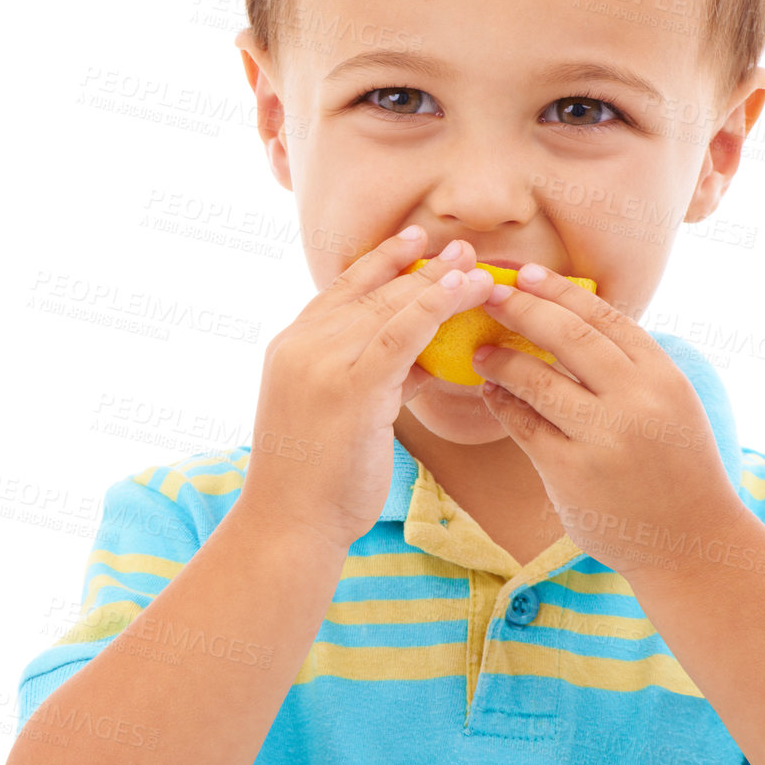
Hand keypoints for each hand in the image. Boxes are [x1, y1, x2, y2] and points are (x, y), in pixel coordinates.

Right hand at [245, 230, 493, 549]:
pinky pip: (399, 333)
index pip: (342, 289)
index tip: (415, 239)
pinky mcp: (350, 387)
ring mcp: (322, 361)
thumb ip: (376, 378)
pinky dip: (432, 306)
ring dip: (438, 282)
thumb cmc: (316, 480)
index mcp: (292, 346)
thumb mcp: (341, 414)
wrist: (288, 524)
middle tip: (463, 247)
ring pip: (390, 307)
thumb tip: (423, 358)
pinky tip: (460, 291)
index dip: (382, 260)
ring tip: (477, 265)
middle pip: (373, 292)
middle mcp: (302, 343)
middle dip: (422, 267)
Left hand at [469, 265, 742, 579]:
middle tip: (487, 294)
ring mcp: (603, 438)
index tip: (525, 275)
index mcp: (663, 376)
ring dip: (502, 359)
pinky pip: (524, 426)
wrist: (691, 542)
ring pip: (537, 381)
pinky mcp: (571, 473)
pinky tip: (492, 393)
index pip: (604, 317)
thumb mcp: (672, 405)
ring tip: (480, 350)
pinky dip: (503, 404)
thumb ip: (631, 367)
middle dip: (521, 309)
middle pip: (567, 337)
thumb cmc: (678, 467)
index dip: (559, 291)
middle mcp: (636, 401)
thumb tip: (572, 320)